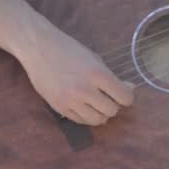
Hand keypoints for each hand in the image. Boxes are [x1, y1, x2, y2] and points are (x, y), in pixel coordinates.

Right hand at [19, 24, 133, 125]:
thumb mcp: (95, 59)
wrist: (39, 48)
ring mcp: (71, 101)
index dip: (127, 96)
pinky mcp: (59, 107)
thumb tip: (129, 89)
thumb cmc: (69, 50)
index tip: (123, 93)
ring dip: (101, 113)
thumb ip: (111, 77)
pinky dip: (86, 115)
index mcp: (98, 74)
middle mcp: (85, 90)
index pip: (124, 97)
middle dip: (114, 105)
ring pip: (98, 120)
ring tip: (96, 103)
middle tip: (107, 97)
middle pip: (112, 111)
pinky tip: (84, 105)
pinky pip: (80, 121)